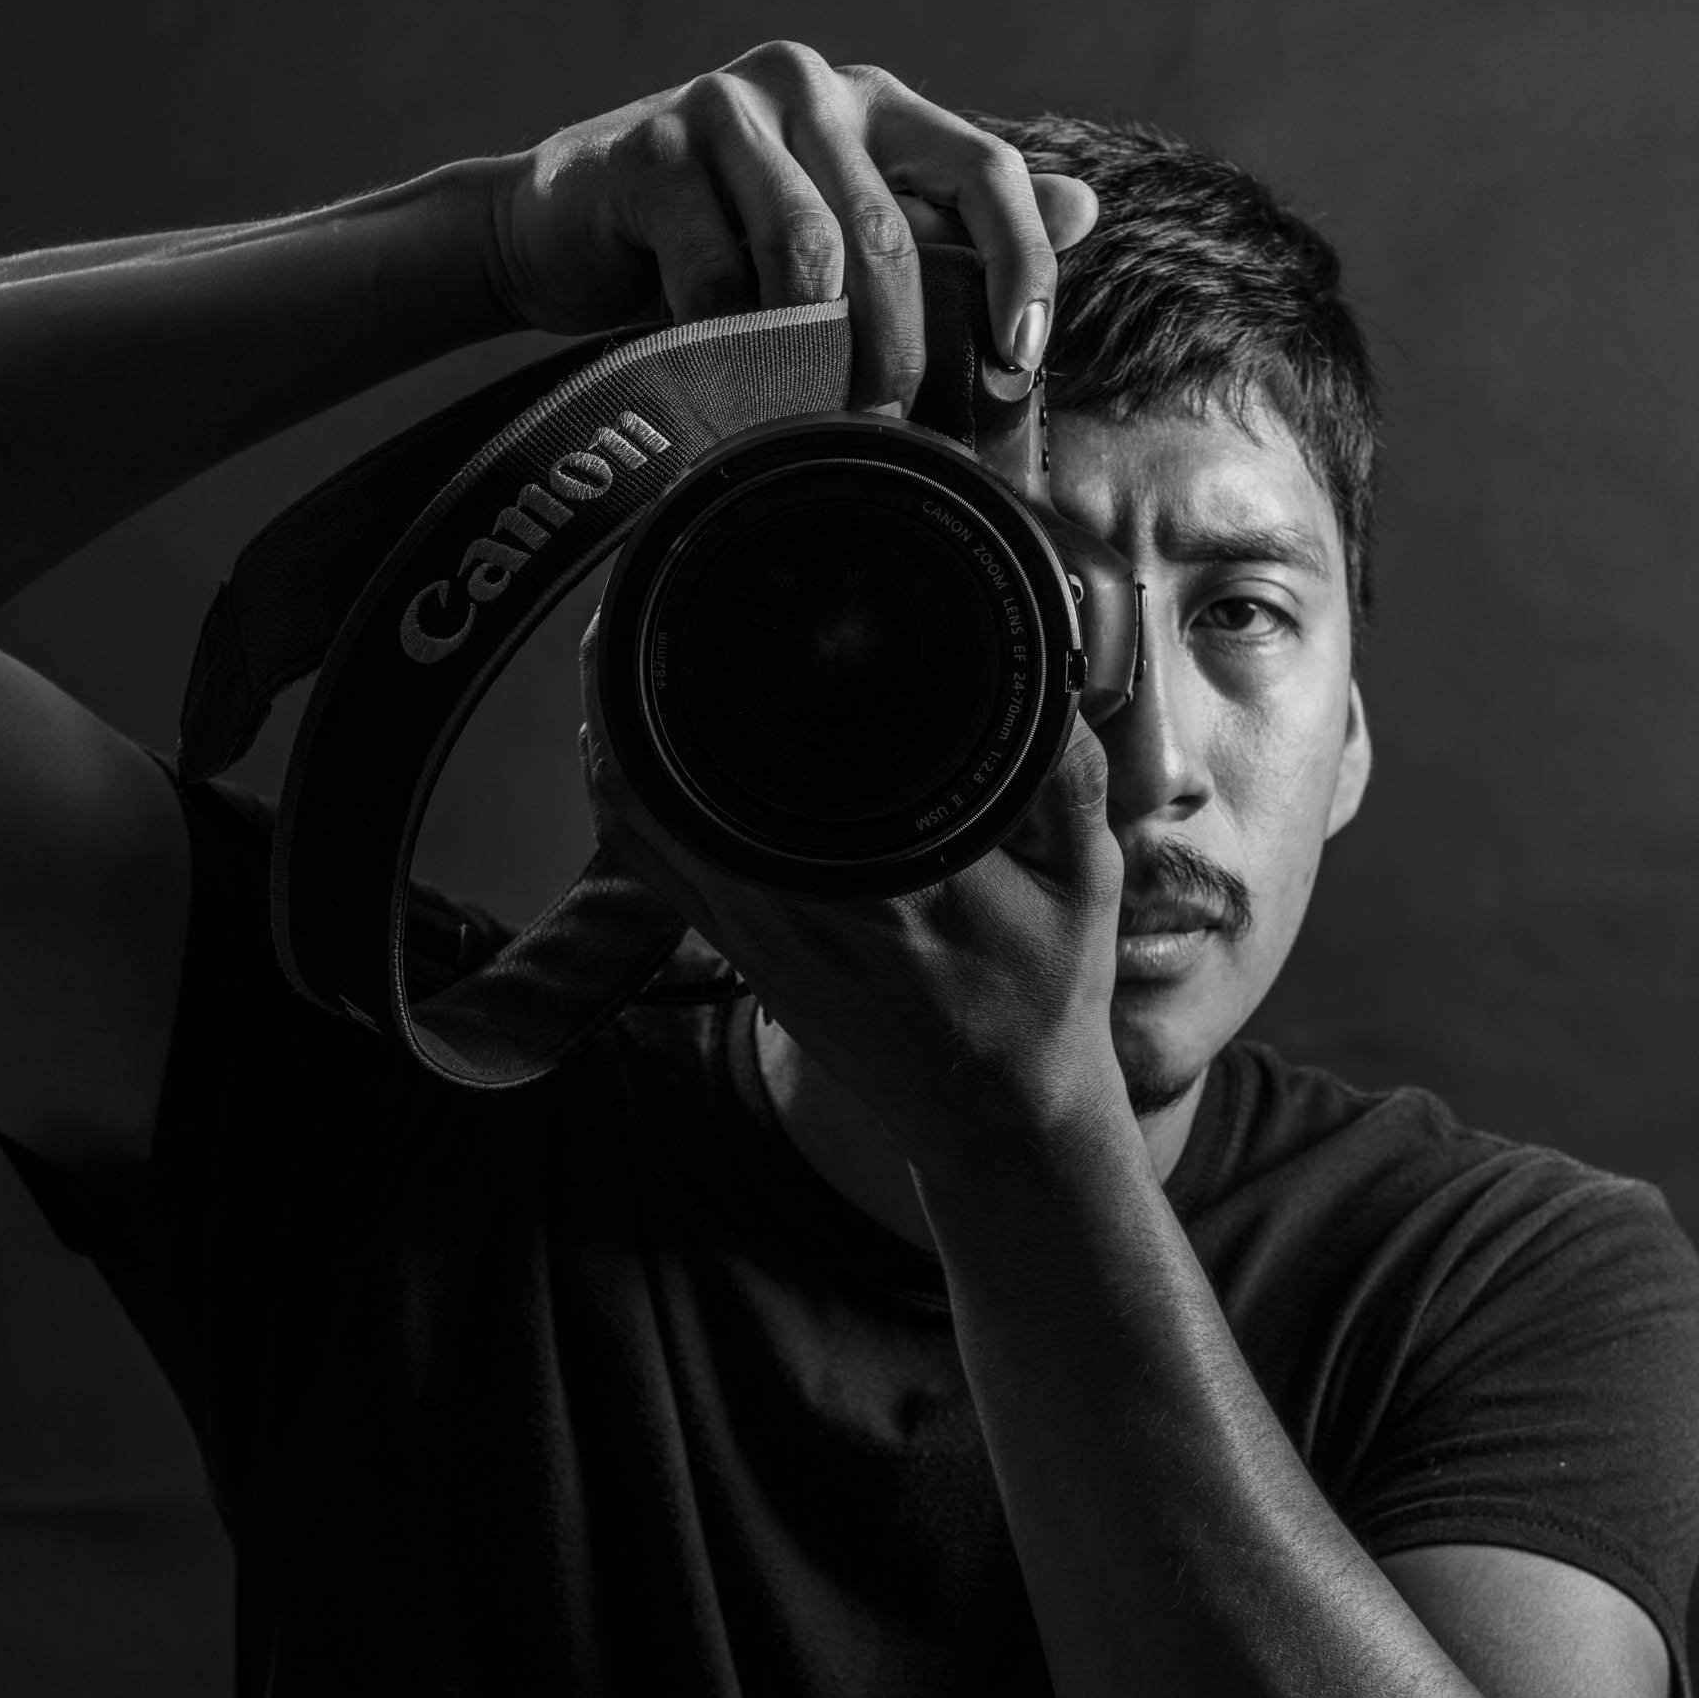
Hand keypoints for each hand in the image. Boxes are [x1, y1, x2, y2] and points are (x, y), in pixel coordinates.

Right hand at [484, 38, 1098, 412]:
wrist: (568, 226)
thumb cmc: (724, 239)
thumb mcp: (846, 225)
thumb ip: (949, 219)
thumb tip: (1084, 208)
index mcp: (877, 104)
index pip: (984, 168)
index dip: (1019, 264)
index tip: (1022, 356)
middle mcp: (811, 86)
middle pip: (891, 233)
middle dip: (899, 349)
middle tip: (891, 425)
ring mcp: (727, 108)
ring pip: (808, 252)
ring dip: (817, 353)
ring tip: (813, 412)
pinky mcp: (651, 151)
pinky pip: (714, 272)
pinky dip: (729, 340)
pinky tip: (725, 371)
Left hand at [576, 615, 1129, 1184]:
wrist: (994, 1118)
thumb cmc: (1042, 1000)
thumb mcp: (1087, 882)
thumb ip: (1068, 777)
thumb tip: (1046, 679)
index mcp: (873, 873)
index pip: (755, 745)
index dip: (703, 655)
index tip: (701, 579)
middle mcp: (787, 899)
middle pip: (655, 763)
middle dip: (630, 666)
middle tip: (641, 584)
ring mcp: (748, 929)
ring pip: (629, 810)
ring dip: (611, 721)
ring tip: (622, 643)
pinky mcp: (737, 952)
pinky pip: (645, 861)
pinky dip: (618, 793)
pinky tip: (628, 743)